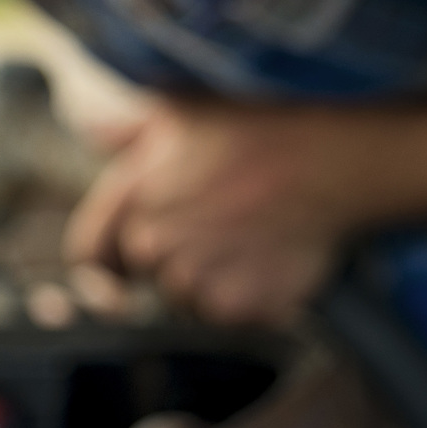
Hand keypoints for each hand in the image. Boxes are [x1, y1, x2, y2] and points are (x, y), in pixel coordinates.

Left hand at [63, 96, 374, 327]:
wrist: (338, 166)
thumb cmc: (263, 133)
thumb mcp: (183, 112)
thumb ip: (124, 128)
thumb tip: (89, 131)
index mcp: (134, 192)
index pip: (88, 252)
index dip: (106, 262)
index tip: (126, 266)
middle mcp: (154, 238)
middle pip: (143, 276)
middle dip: (171, 261)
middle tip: (218, 228)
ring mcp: (193, 276)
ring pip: (182, 300)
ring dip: (208, 281)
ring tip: (246, 240)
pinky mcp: (234, 304)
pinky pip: (222, 316)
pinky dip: (243, 298)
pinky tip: (265, 260)